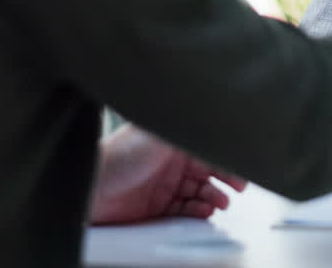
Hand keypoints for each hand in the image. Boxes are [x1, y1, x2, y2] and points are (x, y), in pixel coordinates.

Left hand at [89, 125, 247, 224]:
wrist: (90, 189)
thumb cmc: (119, 156)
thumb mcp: (161, 136)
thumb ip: (190, 130)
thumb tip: (216, 119)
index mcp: (174, 141)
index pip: (209, 149)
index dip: (226, 159)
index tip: (240, 170)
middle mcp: (171, 162)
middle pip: (209, 171)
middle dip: (226, 180)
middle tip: (236, 189)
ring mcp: (166, 185)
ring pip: (200, 192)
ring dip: (213, 198)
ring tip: (218, 204)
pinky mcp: (159, 207)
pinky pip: (186, 211)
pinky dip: (198, 212)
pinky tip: (203, 212)